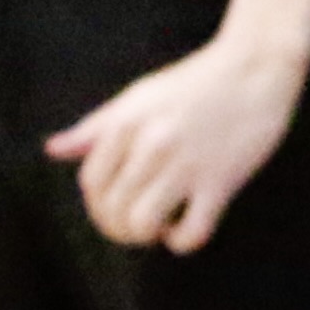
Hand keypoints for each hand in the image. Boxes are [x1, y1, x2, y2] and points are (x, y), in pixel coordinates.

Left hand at [44, 35, 305, 251]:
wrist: (257, 67)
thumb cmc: (196, 82)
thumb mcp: (138, 97)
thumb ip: (95, 127)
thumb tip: (53, 151)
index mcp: (126, 124)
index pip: (92, 183)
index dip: (98, 205)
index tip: (117, 206)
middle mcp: (151, 145)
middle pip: (113, 209)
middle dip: (120, 227)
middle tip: (138, 224)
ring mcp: (187, 164)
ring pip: (144, 224)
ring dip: (145, 236)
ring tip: (158, 228)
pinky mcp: (222, 181)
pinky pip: (192, 232)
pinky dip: (182, 242)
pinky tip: (184, 229)